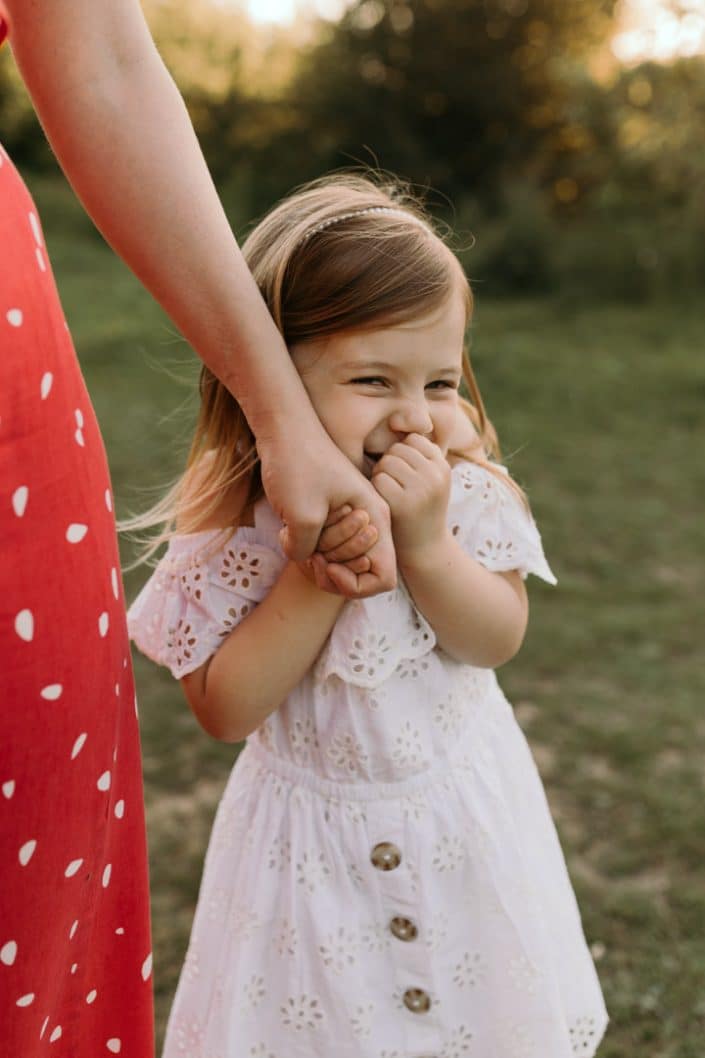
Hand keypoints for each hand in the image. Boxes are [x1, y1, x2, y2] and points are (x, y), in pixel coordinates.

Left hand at [257, 426, 395, 596]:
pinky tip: (287, 530)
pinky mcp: (329, 514)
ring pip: (340, 560)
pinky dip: (306, 547)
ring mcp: (349, 518)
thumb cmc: (297, 464)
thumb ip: (307, 552)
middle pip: (360, 572)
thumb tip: (306, 561)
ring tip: (293, 537)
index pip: (384, 577)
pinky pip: (324, 546)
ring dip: (316, 558)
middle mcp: (368, 520)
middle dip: (331, 571)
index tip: (327, 568)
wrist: (283, 430)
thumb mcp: (302, 515)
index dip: (356, 585)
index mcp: (375, 518)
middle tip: (305, 550)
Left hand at [371, 434, 450, 563]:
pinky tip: (383, 500)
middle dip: (389, 463)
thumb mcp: (431, 480)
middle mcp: (435, 475)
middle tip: (392, 484)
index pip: (414, 440)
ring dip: (381, 474)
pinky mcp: (403, 503)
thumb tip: (399, 419)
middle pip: (398, 449)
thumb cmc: (421, 509)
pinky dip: (376, 488)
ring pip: (387, 462)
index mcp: (443, 466)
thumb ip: (421, 456)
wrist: (426, 549)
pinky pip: (379, 479)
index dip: (402, 453)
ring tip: (388, 491)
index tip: (403, 473)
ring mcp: (421, 490)